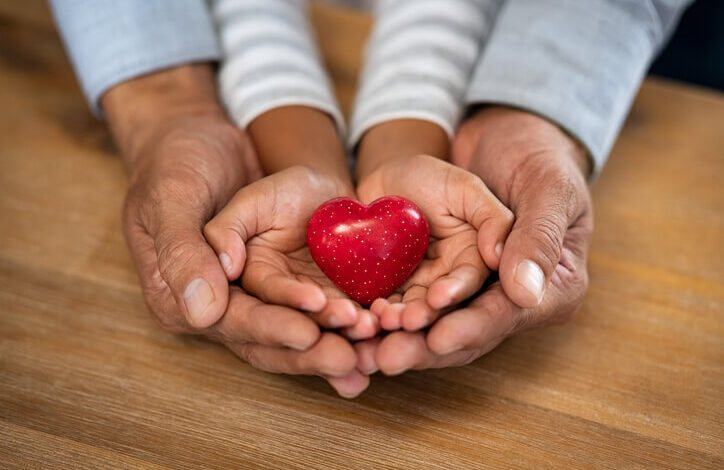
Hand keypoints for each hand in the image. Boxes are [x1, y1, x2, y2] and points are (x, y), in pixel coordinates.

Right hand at [106, 65, 364, 397]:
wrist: (206, 140)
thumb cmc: (181, 163)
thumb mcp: (175, 196)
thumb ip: (185, 250)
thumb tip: (203, 310)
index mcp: (181, 293)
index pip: (231, 320)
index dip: (271, 328)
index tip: (308, 333)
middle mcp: (220, 305)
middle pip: (268, 340)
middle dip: (311, 351)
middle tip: (350, 358)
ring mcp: (256, 296)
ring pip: (297, 331)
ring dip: (334, 342)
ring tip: (372, 348)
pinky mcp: (286, 282)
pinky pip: (318, 310)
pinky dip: (345, 325)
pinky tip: (377, 336)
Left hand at [356, 154, 512, 331]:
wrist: (385, 181)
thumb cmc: (431, 177)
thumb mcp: (466, 189)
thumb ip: (493, 219)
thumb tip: (502, 259)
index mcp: (475, 260)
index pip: (473, 284)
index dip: (457, 293)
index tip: (438, 299)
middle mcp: (449, 280)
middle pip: (441, 307)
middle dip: (424, 317)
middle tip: (406, 322)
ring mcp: (418, 287)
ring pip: (411, 310)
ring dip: (399, 320)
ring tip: (384, 320)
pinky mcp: (390, 289)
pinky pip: (384, 304)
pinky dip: (375, 313)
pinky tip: (365, 315)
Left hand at [358, 106, 592, 374]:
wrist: (494, 137)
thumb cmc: (533, 157)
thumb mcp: (545, 187)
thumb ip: (537, 236)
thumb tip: (525, 292)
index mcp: (550, 287)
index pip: (506, 314)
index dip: (470, 328)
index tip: (437, 338)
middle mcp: (507, 298)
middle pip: (465, 330)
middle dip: (424, 345)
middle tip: (388, 357)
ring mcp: (469, 290)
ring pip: (433, 323)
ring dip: (399, 336)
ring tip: (365, 344)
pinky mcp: (436, 277)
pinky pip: (409, 300)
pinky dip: (384, 313)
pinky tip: (357, 322)